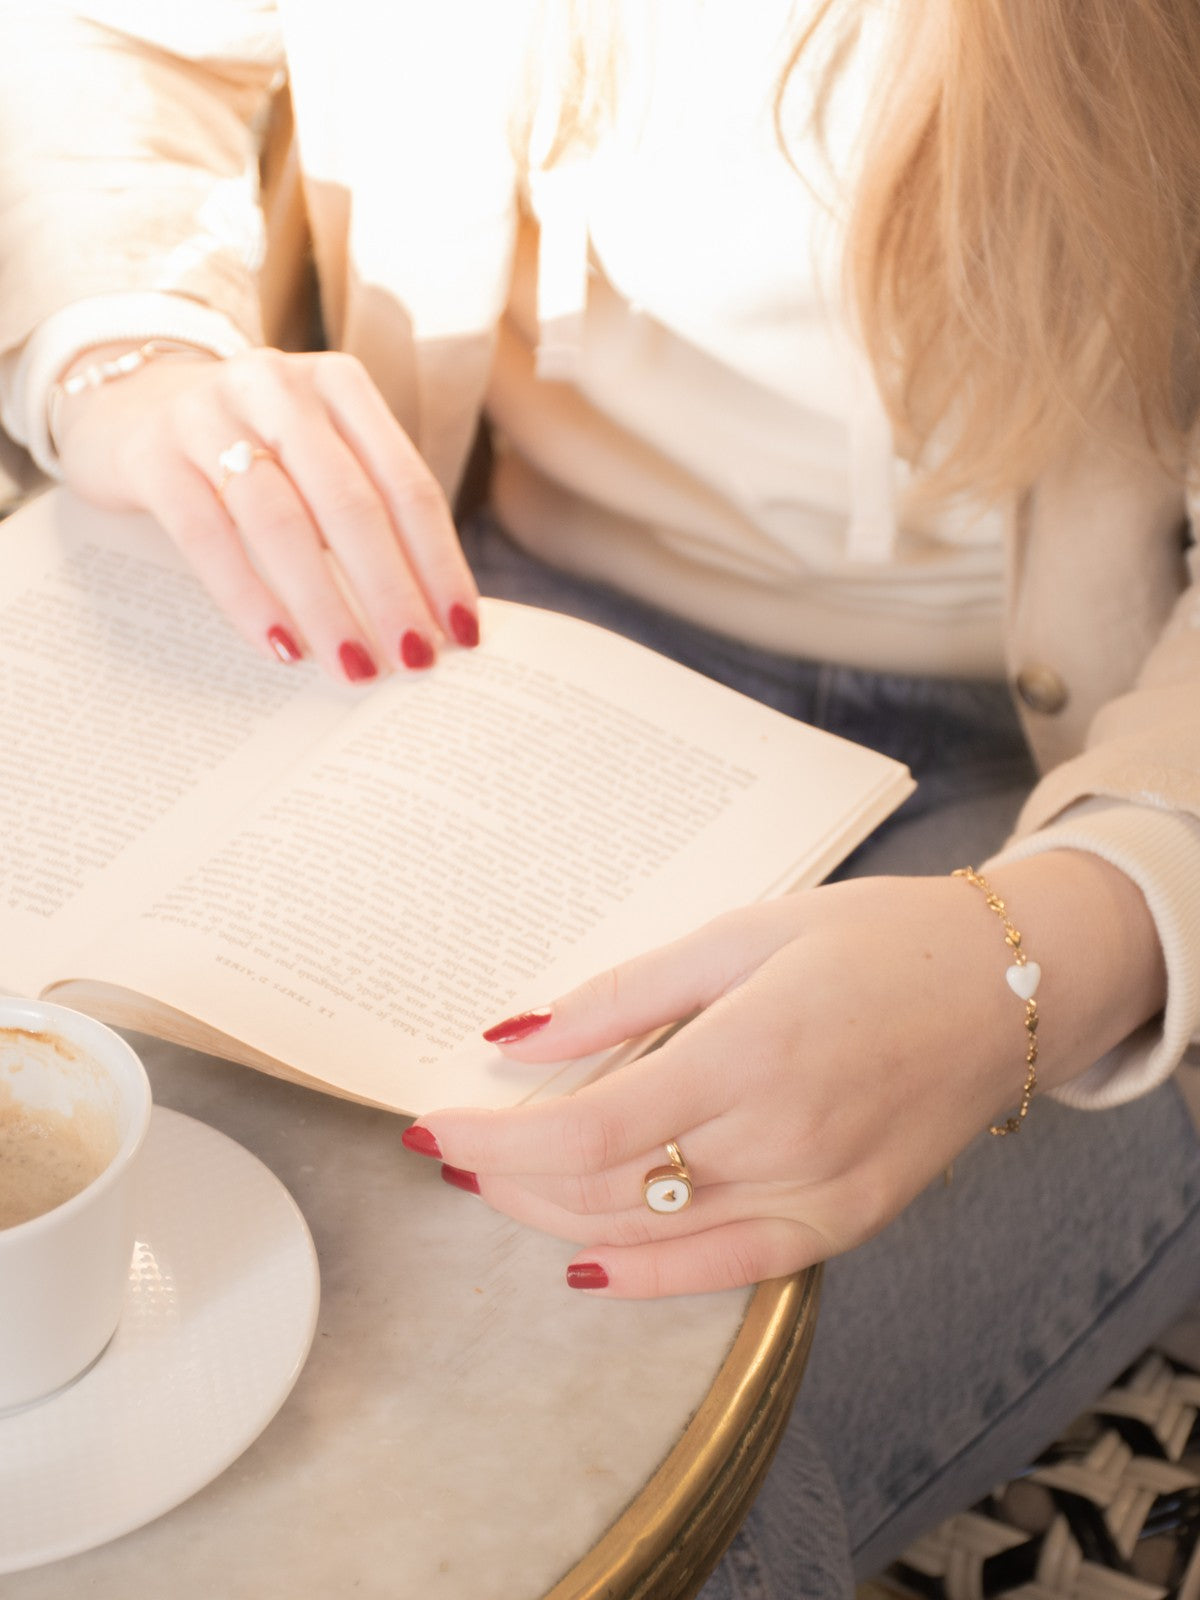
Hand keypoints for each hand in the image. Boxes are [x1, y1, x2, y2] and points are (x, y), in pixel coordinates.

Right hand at [53, 345, 479, 682]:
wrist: (128, 400)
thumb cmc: (252, 447)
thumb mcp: (317, 456)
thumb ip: (367, 510)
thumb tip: (429, 615)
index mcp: (340, 386)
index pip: (406, 484)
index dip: (439, 562)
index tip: (462, 630)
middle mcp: (279, 388)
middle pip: (350, 503)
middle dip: (390, 591)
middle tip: (416, 660)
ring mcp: (209, 415)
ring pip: (281, 521)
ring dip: (326, 605)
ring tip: (355, 667)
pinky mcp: (153, 455)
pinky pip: (208, 536)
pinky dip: (249, 598)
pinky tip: (282, 647)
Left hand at [409, 853, 1164, 1297]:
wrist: (1007, 986)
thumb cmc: (874, 940)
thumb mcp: (743, 935)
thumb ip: (626, 995)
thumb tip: (517, 1035)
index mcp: (751, 1051)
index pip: (588, 1129)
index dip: (495, 1137)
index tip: (431, 1123)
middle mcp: (782, 1139)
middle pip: (604, 1189)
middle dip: (510, 1172)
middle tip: (458, 1142)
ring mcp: (818, 1194)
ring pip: (649, 1235)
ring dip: (555, 1215)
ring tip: (499, 1180)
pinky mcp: (844, 1225)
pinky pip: (728, 1273)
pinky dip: (646, 1279)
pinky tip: (583, 1267)